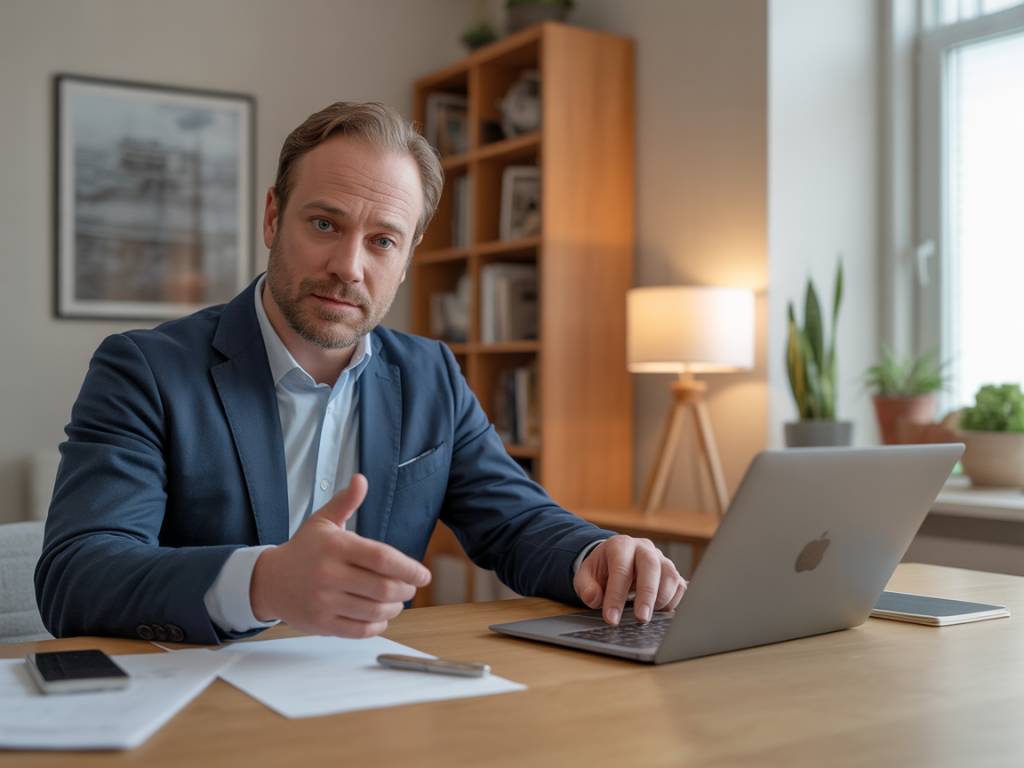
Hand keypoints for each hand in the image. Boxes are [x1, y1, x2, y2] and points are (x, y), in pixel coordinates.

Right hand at [250, 473, 431, 637]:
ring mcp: (324, 601)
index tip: (424, 575)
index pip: (381, 558)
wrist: (268, 581)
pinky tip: (380, 617)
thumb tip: (361, 479)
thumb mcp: (323, 521)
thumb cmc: (303, 549)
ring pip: (374, 611)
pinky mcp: (321, 623)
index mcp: (335, 546)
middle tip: (410, 587)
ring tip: (397, 602)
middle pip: (383, 587)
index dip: (409, 568)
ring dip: (394, 608)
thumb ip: (345, 502)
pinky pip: (359, 630)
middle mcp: (329, 574)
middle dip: (405, 590)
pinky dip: (377, 626)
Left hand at [573, 536, 685, 624]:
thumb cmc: (602, 569)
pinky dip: (673, 601)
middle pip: (651, 566)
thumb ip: (586, 587)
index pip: (621, 569)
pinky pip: (680, 586)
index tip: (612, 618)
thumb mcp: (586, 575)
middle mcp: (643, 548)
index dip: (616, 595)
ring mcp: (661, 558)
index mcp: (620, 545)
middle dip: (646, 595)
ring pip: (670, 575)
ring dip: (662, 599)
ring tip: (648, 616)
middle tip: (640, 619)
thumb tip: (594, 598)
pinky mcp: (672, 572)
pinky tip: (659, 612)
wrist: (615, 559)